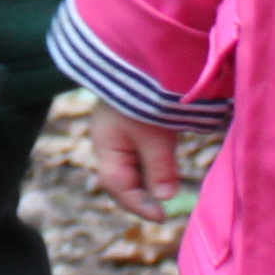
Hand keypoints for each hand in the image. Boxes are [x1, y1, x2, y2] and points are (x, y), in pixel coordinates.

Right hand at [89, 106, 198, 221]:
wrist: (140, 57)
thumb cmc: (144, 97)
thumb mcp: (154, 136)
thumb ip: (160, 168)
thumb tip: (165, 198)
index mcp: (106, 145)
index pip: (118, 186)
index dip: (139, 205)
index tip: (162, 217)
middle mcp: (108, 141)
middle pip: (123, 178)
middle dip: (142, 195)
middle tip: (165, 210)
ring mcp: (119, 131)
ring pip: (133, 166)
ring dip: (150, 179)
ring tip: (168, 190)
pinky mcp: (133, 122)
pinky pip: (140, 152)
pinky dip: (154, 164)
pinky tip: (166, 168)